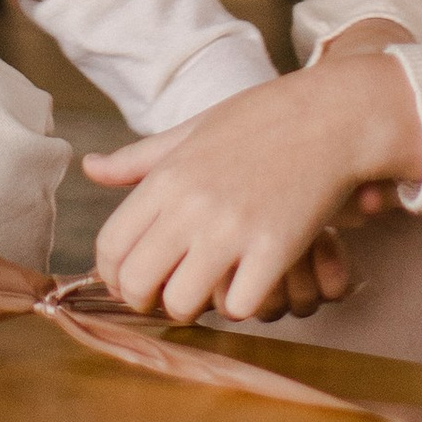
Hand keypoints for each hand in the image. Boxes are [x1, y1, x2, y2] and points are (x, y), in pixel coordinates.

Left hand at [80, 44, 421, 324]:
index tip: (133, 281)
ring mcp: (232, 229)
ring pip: (183, 303)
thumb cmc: (261, 120)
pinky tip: (251, 283)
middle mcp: (191, 205)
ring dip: (194, 307)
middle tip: (168, 295)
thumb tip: (89, 168)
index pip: (111, 246)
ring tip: (210, 290)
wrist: (331, 114)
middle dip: (146, 300)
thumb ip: (138, 159)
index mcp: (166, 177)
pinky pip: (239, 306)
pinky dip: (242, 305)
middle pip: (137, 282)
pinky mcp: (274, 248)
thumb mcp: (192, 131)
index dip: (114, 276)